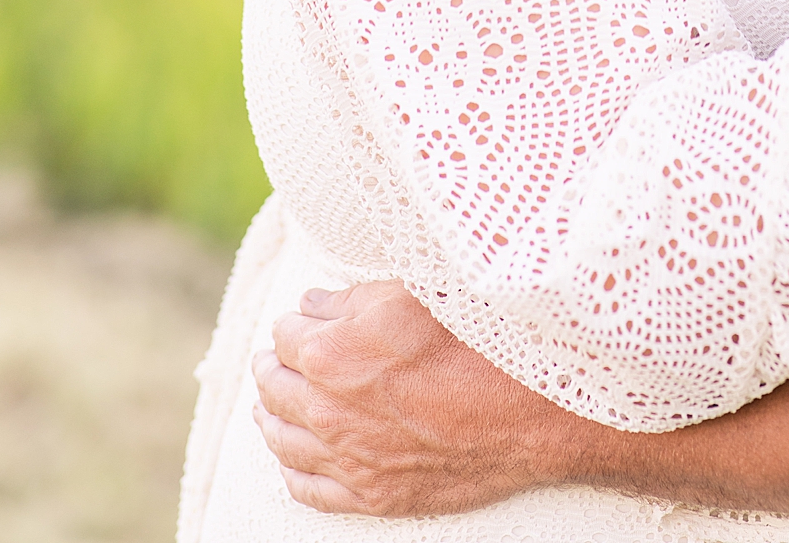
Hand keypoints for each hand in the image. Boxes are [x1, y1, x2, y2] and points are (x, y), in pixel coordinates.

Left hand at [251, 280, 578, 516]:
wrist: (522, 409)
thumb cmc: (472, 341)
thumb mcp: (408, 294)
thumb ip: (350, 300)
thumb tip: (311, 304)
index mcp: (329, 352)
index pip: (285, 335)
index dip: (291, 324)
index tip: (297, 321)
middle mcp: (326, 408)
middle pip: (274, 386)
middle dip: (270, 367)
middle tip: (270, 360)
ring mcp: (346, 457)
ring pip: (282, 440)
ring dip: (269, 418)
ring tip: (266, 406)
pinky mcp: (369, 494)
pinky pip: (307, 488)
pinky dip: (291, 470)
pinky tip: (290, 458)